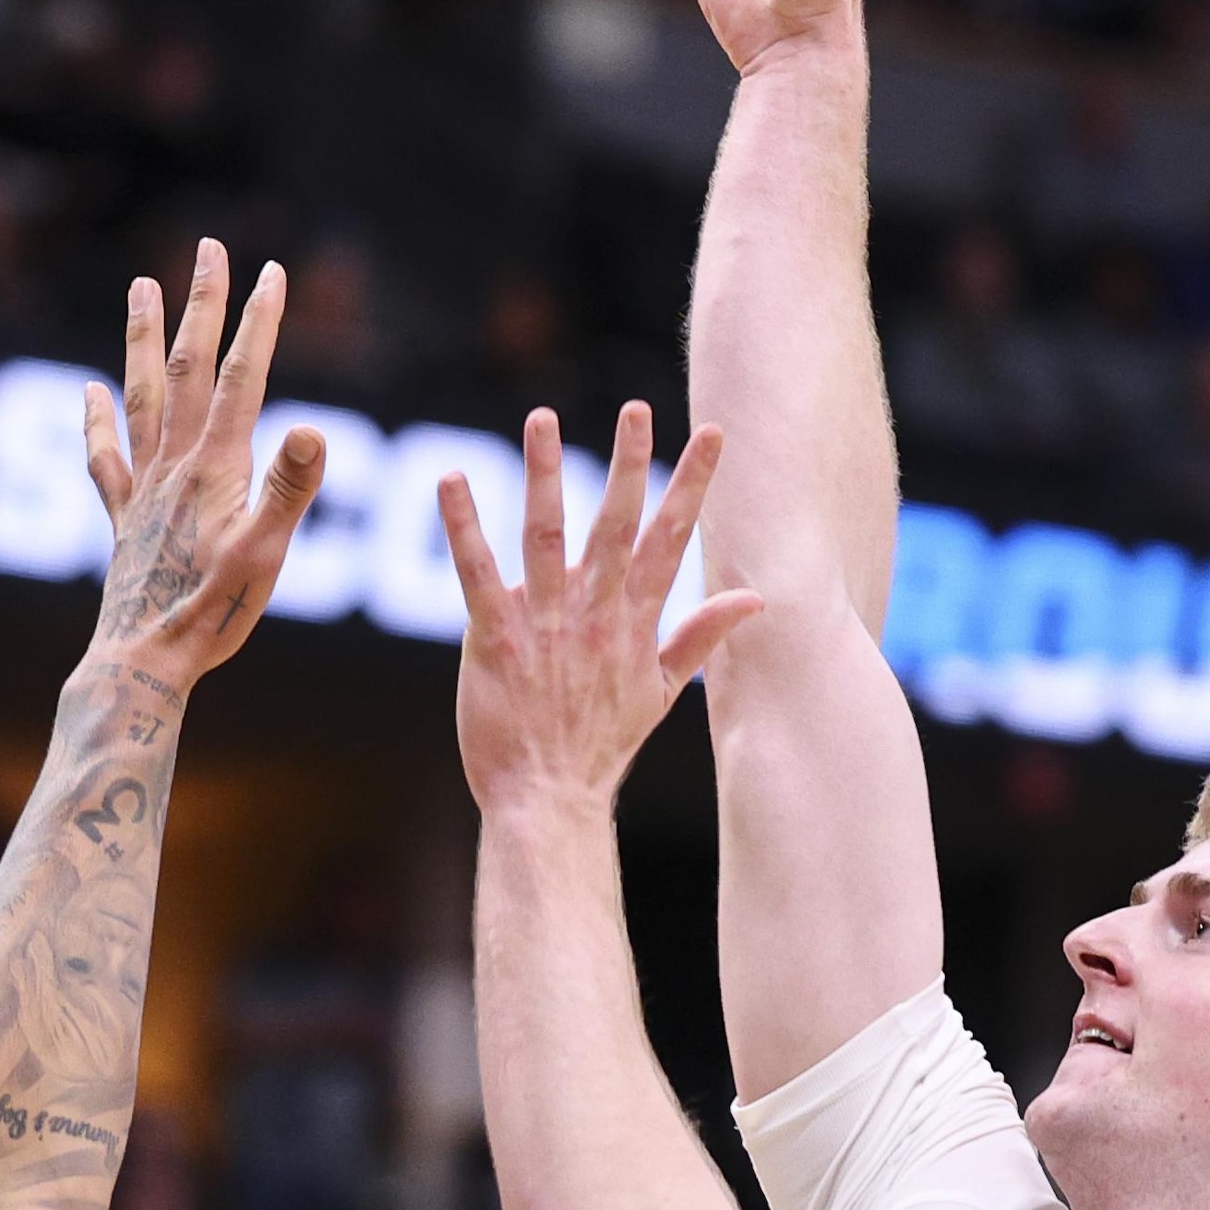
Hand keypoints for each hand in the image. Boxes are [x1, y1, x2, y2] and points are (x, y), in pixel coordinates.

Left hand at [80, 237, 330, 681]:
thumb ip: (289, 489)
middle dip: (202, 304)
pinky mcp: (123, 519)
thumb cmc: (209, 614)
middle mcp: (174, 466)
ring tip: (141, 285)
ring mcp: (143, 489)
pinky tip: (87, 390)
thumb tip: (312, 427)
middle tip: (209, 247)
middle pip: (186, 367)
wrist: (142, 662)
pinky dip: (95, 419)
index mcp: (215, 468)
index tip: (273, 271)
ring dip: (144, 337)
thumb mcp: (266, 555)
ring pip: (141, 395)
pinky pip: (106, 457)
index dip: (258, 323)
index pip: (241, 378)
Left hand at [440, 402, 761, 816]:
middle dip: (630, 465)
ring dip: (544, 474)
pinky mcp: (493, 639)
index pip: (672, 541)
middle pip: (617, 527)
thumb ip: (701, 636)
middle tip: (636, 409)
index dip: (692, 485)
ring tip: (542, 417)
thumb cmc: (600, 746)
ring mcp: (544, 625)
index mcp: (634, 623)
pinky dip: (464, 526)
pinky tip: (453, 480)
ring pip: (546, 536)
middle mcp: (595, 616)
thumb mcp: (663, 692)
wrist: (548, 801)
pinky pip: (476, 573)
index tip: (713, 434)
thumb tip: (757, 598)